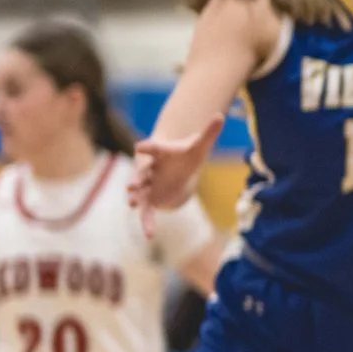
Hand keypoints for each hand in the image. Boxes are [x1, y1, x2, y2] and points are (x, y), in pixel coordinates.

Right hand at [129, 118, 224, 235]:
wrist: (178, 167)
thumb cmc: (187, 154)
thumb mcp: (199, 145)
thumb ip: (208, 132)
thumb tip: (221, 115)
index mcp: (159, 153)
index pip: (152, 148)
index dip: (147, 147)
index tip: (140, 147)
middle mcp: (150, 169)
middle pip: (141, 173)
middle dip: (136, 179)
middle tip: (131, 185)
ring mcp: (148, 185)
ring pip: (139, 193)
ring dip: (135, 197)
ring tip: (131, 203)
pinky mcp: (151, 199)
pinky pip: (147, 212)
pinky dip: (148, 222)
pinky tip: (149, 236)